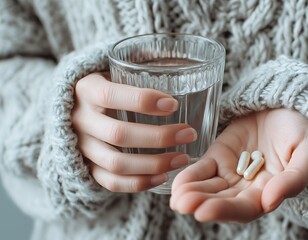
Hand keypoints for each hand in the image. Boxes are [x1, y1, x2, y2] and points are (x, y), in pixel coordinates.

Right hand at [72, 73, 196, 191]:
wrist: (74, 106)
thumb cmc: (108, 85)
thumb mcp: (115, 71)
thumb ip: (141, 70)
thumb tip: (181, 64)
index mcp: (86, 89)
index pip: (110, 96)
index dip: (143, 100)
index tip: (174, 104)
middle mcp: (80, 119)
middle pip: (118, 134)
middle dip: (159, 137)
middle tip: (189, 133)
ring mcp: (81, 146)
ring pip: (116, 163)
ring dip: (154, 164)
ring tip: (183, 158)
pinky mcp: (86, 166)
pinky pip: (110, 182)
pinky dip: (138, 183)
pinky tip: (163, 177)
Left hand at [170, 108, 307, 222]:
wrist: (291, 105)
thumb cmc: (305, 130)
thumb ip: (294, 178)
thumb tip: (270, 201)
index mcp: (271, 191)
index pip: (245, 208)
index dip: (225, 211)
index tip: (203, 212)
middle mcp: (248, 187)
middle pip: (222, 201)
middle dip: (202, 204)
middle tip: (183, 204)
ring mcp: (232, 171)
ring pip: (209, 188)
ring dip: (192, 194)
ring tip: (177, 198)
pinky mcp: (220, 155)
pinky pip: (203, 169)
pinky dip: (190, 176)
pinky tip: (177, 184)